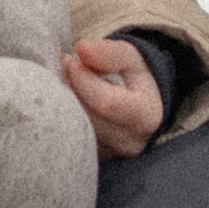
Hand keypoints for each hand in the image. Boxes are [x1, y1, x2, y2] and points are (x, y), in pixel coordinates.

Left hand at [62, 37, 163, 162]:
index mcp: (146, 116)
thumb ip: (109, 53)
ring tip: (66, 82)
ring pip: (73, 128)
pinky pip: (69, 136)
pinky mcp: (93, 158)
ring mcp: (110, 154)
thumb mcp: (131, 57)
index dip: (82, 79)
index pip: (106, 102)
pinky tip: (65, 100)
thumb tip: (81, 49)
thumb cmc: (136, 77)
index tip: (70, 60)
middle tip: (64, 68)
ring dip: (63, 102)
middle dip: (69, 89)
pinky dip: (63, 115)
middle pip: (86, 117)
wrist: (143, 105)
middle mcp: (129, 142)